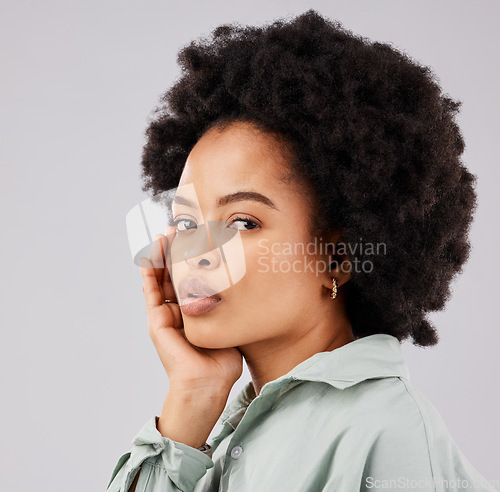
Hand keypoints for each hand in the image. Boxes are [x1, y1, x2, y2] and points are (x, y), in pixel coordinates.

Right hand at [139, 226, 242, 394]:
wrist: (208, 384)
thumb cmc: (222, 360)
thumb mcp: (229, 324)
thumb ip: (230, 306)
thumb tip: (248, 285)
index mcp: (195, 312)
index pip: (191, 279)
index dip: (193, 259)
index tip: (198, 238)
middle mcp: (178, 311)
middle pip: (174, 274)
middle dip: (177, 251)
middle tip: (181, 228)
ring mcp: (165, 316)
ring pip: (161, 279)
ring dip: (162, 256)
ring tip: (165, 234)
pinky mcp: (156, 322)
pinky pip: (151, 292)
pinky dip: (150, 273)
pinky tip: (151, 255)